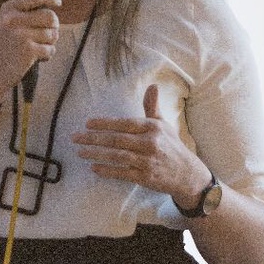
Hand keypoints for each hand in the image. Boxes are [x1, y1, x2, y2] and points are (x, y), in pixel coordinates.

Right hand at [0, 0, 61, 103]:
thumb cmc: (2, 49)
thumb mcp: (6, 24)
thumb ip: (24, 14)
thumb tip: (52, 13)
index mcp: (8, 9)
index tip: (58, 2)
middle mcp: (13, 19)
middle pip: (50, 16)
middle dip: (54, 27)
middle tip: (47, 35)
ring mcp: (21, 34)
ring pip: (52, 34)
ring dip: (49, 43)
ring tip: (36, 49)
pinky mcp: (28, 50)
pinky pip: (50, 49)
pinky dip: (47, 55)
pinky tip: (36, 58)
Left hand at [71, 84, 210, 207]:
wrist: (188, 175)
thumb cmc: (171, 146)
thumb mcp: (163, 125)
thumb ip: (152, 107)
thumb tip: (152, 86)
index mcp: (152, 128)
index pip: (124, 123)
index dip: (105, 123)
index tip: (87, 123)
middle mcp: (150, 143)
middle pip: (117, 140)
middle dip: (93, 138)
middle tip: (75, 138)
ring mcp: (147, 161)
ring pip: (117, 156)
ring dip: (96, 154)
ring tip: (80, 152)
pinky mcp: (145, 177)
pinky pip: (122, 173)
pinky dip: (107, 171)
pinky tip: (94, 168)